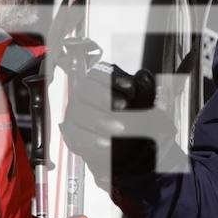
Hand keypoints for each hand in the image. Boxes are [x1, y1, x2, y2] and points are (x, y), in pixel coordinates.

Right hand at [60, 59, 177, 179]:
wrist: (132, 146)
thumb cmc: (136, 118)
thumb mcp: (144, 101)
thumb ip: (144, 87)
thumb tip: (143, 76)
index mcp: (100, 82)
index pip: (98, 72)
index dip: (113, 77)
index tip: (131, 88)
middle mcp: (84, 95)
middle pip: (85, 89)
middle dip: (104, 97)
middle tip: (124, 106)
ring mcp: (76, 113)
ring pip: (79, 113)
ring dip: (101, 120)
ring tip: (121, 128)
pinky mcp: (73, 133)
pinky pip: (76, 134)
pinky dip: (92, 138)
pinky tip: (107, 142)